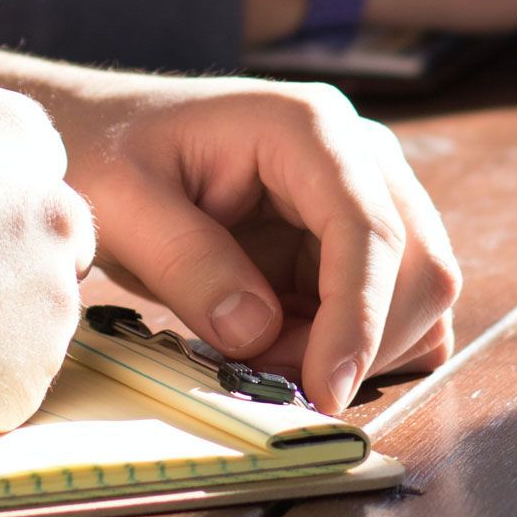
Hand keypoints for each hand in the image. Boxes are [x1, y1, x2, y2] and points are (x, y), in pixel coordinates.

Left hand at [0, 59, 460, 414]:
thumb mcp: (121, 204)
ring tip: (261, 353)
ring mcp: (364, 192)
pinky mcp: (353, 237)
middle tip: (266, 375)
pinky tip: (286, 347)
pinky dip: (356, 346)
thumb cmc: (105, 152)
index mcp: (306, 126)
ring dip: (357, 348)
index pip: (368, 227)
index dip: (358, 317)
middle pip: (418, 264)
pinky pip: (395, 307)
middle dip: (358, 340)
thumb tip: (258, 333)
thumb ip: (188, 263)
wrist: (98, 134)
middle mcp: (356, 152)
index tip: (323, 390)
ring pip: (417, 293)